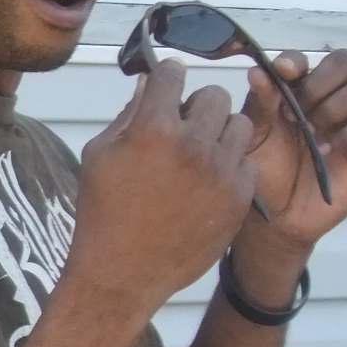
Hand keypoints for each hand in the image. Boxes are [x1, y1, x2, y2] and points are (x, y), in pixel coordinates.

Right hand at [66, 59, 257, 320]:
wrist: (124, 272)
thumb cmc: (103, 212)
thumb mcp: (100, 156)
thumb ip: (128, 115)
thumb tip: (150, 84)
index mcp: (153, 129)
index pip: (172, 74)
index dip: (167, 75)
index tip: (166, 82)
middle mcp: (194, 145)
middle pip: (214, 95)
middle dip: (196, 105)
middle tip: (182, 125)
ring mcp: (222, 172)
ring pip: (239, 124)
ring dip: (219, 131)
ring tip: (199, 153)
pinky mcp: (240, 197)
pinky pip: (246, 161)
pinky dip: (230, 165)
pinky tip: (207, 180)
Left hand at [241, 49, 346, 248]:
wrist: (276, 216)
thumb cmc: (262, 171)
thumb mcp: (253, 138)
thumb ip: (258, 105)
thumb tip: (258, 70)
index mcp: (293, 91)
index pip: (305, 59)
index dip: (297, 60)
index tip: (284, 71)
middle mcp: (325, 98)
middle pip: (345, 62)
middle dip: (323, 80)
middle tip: (299, 110)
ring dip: (340, 104)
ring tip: (314, 131)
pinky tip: (329, 151)